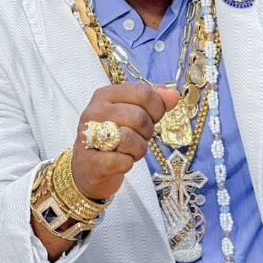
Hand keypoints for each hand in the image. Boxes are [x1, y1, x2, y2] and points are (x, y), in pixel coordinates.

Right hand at [72, 83, 180, 199]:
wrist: (89, 168)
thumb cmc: (114, 137)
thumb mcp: (132, 113)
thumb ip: (153, 101)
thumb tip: (173, 94)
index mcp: (106, 95)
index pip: (144, 93)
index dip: (157, 108)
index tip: (152, 118)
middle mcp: (95, 111)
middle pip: (139, 117)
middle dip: (147, 132)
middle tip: (139, 137)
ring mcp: (89, 136)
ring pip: (131, 139)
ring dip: (138, 149)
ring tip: (129, 150)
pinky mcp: (92, 162)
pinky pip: (123, 161)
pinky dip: (127, 164)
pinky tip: (119, 162)